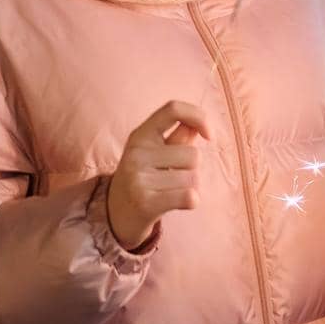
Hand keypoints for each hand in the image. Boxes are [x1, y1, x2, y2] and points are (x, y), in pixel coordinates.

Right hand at [107, 100, 211, 250]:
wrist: (115, 215)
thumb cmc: (144, 178)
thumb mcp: (154, 152)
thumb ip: (178, 137)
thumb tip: (198, 125)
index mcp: (140, 135)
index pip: (173, 109)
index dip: (199, 117)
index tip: (209, 135)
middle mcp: (136, 153)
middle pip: (193, 155)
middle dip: (192, 169)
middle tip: (172, 178)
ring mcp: (138, 178)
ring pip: (193, 178)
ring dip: (190, 187)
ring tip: (170, 191)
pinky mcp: (145, 203)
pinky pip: (190, 197)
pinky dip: (192, 202)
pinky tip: (176, 203)